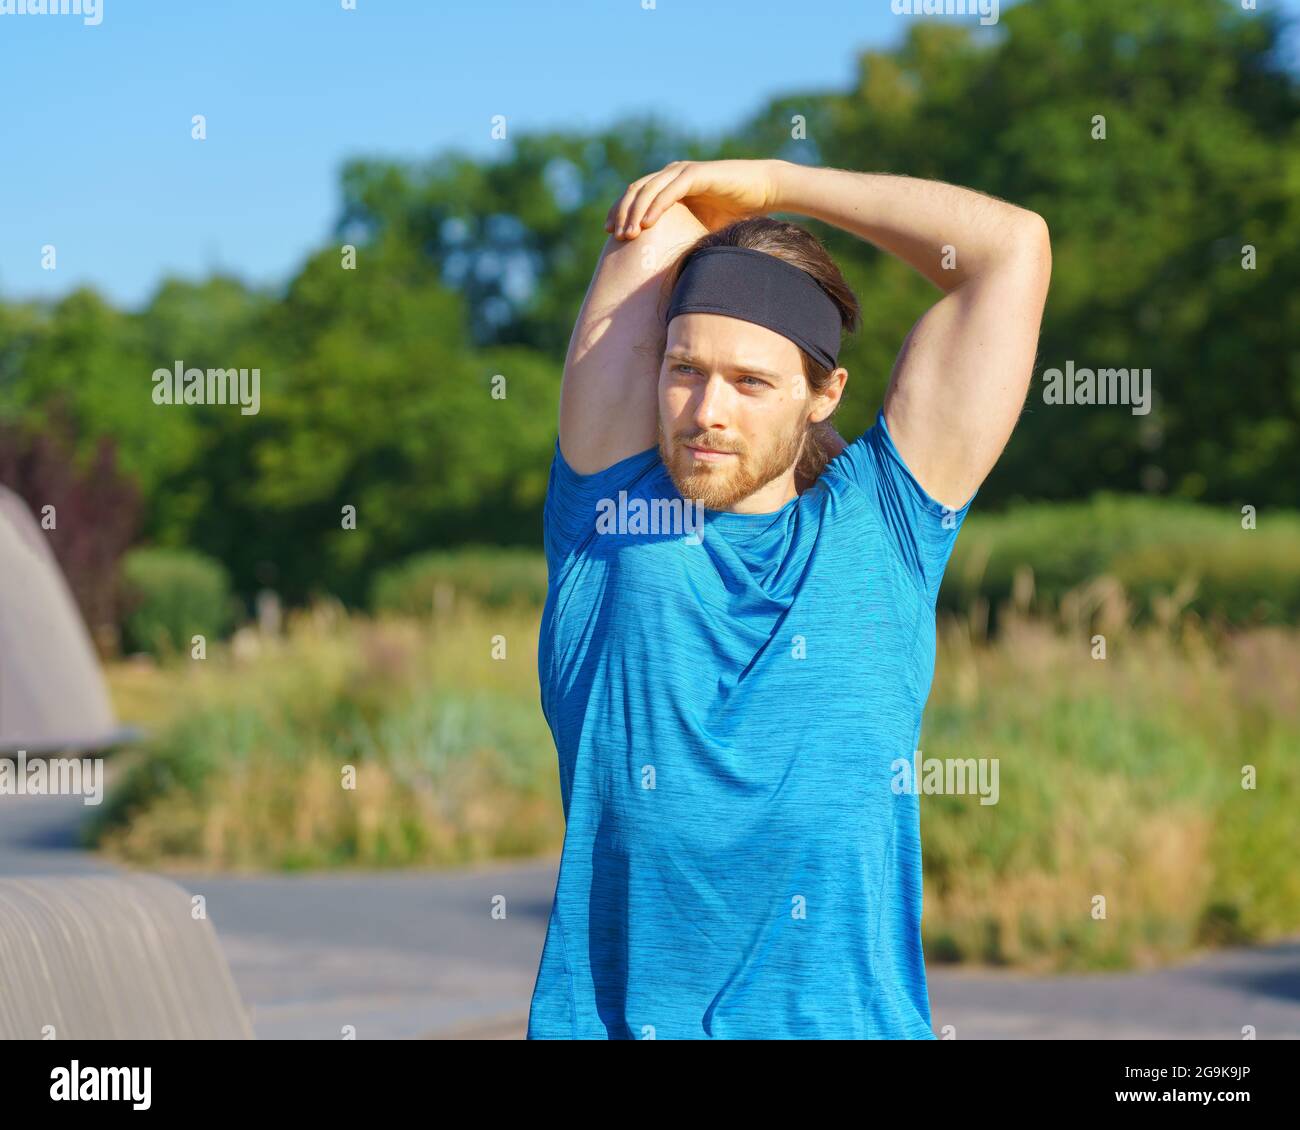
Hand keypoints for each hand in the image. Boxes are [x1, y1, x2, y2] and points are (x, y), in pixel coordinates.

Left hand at [604, 159, 783, 238]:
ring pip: (648, 190)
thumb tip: (662, 265)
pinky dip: (656, 206)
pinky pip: (670, 190)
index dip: (619, 211)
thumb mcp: (699, 227)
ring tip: (628, 234)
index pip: (635, 195)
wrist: (764, 191)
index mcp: (668, 184)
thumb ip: (679, 234)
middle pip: (635, 191)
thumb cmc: (734, 211)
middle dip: (622, 213)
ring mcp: (682, 172)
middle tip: (615, 236)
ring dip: (635, 212)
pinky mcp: (696, 174)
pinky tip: (647, 224)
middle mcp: (671, 174)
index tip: (610, 233)